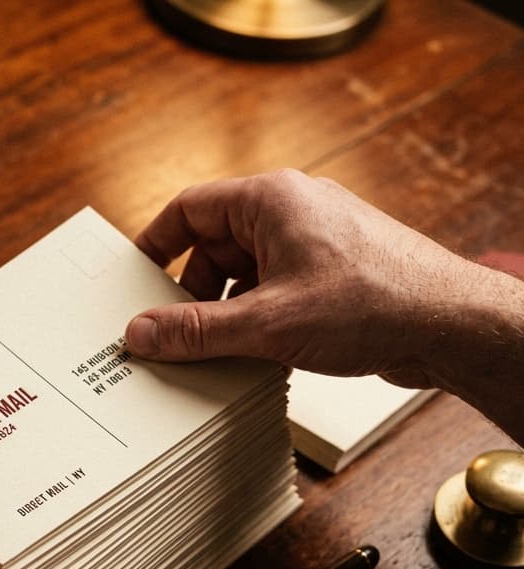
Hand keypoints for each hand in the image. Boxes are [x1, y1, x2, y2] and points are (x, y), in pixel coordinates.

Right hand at [125, 168, 492, 389]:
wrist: (449, 325)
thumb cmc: (371, 302)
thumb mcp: (266, 323)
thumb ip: (195, 331)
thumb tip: (140, 334)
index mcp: (270, 200)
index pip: (189, 209)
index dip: (154, 245)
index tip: (132, 281)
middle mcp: (290, 214)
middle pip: (213, 247)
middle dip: (190, 294)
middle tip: (172, 335)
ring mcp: (312, 245)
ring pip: (243, 275)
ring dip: (223, 313)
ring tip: (213, 353)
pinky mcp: (329, 277)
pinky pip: (271, 293)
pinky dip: (253, 321)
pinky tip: (250, 356)